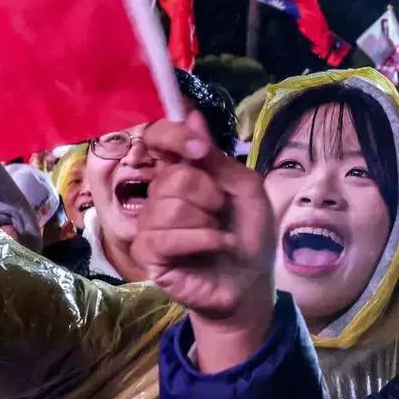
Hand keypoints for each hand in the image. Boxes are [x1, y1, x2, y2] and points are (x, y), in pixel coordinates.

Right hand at [134, 114, 276, 372]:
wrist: (250, 282)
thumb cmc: (249, 234)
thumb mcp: (245, 189)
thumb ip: (217, 158)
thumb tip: (193, 116)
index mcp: (182, 172)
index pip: (157, 139)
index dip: (172, 136)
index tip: (198, 151)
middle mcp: (159, 193)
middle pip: (173, 177)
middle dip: (209, 195)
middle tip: (222, 213)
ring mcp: (149, 223)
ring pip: (169, 206)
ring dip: (207, 222)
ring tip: (218, 236)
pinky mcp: (148, 253)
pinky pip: (166, 236)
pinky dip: (201, 240)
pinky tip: (213, 248)